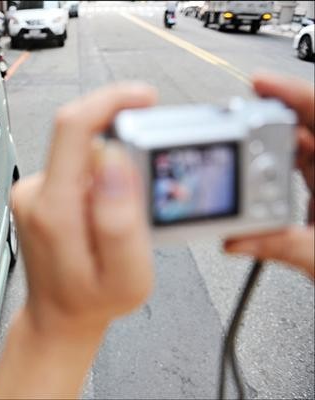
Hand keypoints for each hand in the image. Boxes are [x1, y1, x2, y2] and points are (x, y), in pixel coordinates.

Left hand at [13, 83, 156, 333]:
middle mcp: (35, 193)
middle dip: (123, 146)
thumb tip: (116, 159)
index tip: (144, 98)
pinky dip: (98, 181)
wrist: (57, 316)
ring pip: (82, 155)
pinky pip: (75, 169)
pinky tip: (103, 216)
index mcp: (54, 208)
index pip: (73, 128)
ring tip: (119, 220)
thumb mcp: (126, 274)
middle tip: (141, 193)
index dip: (111, 101)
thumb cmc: (90, 299)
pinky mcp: (37, 193)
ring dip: (112, 171)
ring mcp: (32, 192)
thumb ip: (121, 218)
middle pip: (81, 137)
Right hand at [225, 72, 314, 280]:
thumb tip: (237, 239)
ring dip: (270, 143)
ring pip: (300, 145)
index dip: (292, 94)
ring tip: (243, 143)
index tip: (261, 85)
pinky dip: (274, 164)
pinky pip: (296, 166)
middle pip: (308, 126)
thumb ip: (279, 247)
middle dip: (273, 114)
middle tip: (242, 112)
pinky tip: (257, 168)